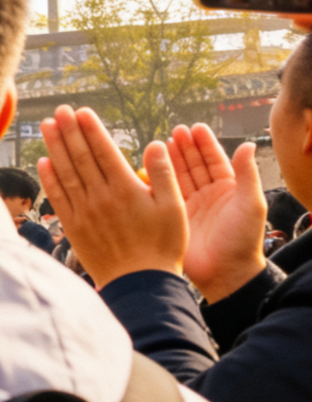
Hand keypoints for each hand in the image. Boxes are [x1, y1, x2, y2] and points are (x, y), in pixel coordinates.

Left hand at [38, 105, 185, 286]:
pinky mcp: (73, 226)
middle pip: (80, 157)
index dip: (91, 129)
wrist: (141, 284)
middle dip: (69, 130)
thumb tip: (157, 144)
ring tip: (47, 125)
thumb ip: (165, 175)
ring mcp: (84, 211)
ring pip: (66, 172)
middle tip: (59, 110)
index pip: (104, 151)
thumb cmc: (163, 246)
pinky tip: (44, 162)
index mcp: (126, 190)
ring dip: (55, 147)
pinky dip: (49, 178)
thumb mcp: (175, 209)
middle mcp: (101, 197)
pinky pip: (58, 197)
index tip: (81, 111)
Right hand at [167, 123, 266, 301]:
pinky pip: (164, 192)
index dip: (205, 144)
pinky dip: (158, 178)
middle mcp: (208, 195)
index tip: (195, 128)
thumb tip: (248, 144)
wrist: (224, 273)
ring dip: (171, 158)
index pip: (215, 161)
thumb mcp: (250, 204)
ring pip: (179, 175)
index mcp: (228, 190)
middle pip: (195, 165)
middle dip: (186, 147)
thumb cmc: (243, 240)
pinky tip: (150, 166)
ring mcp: (190, 205)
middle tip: (175, 131)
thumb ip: (247, 174)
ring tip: (162, 142)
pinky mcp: (174, 216)